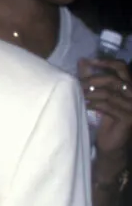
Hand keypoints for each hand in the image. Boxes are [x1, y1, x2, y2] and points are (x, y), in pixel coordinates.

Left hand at [78, 56, 131, 172]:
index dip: (106, 62)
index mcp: (130, 87)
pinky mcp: (128, 118)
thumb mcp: (98, 96)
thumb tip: (82, 60)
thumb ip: (91, 78)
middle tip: (78, 84)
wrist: (111, 145)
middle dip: (93, 80)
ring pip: (109, 93)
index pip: (122, 68)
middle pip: (114, 80)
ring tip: (78, 94)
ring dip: (90, 93)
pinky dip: (93, 104)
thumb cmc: (104, 119)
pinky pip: (107, 106)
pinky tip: (84, 105)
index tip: (88, 61)